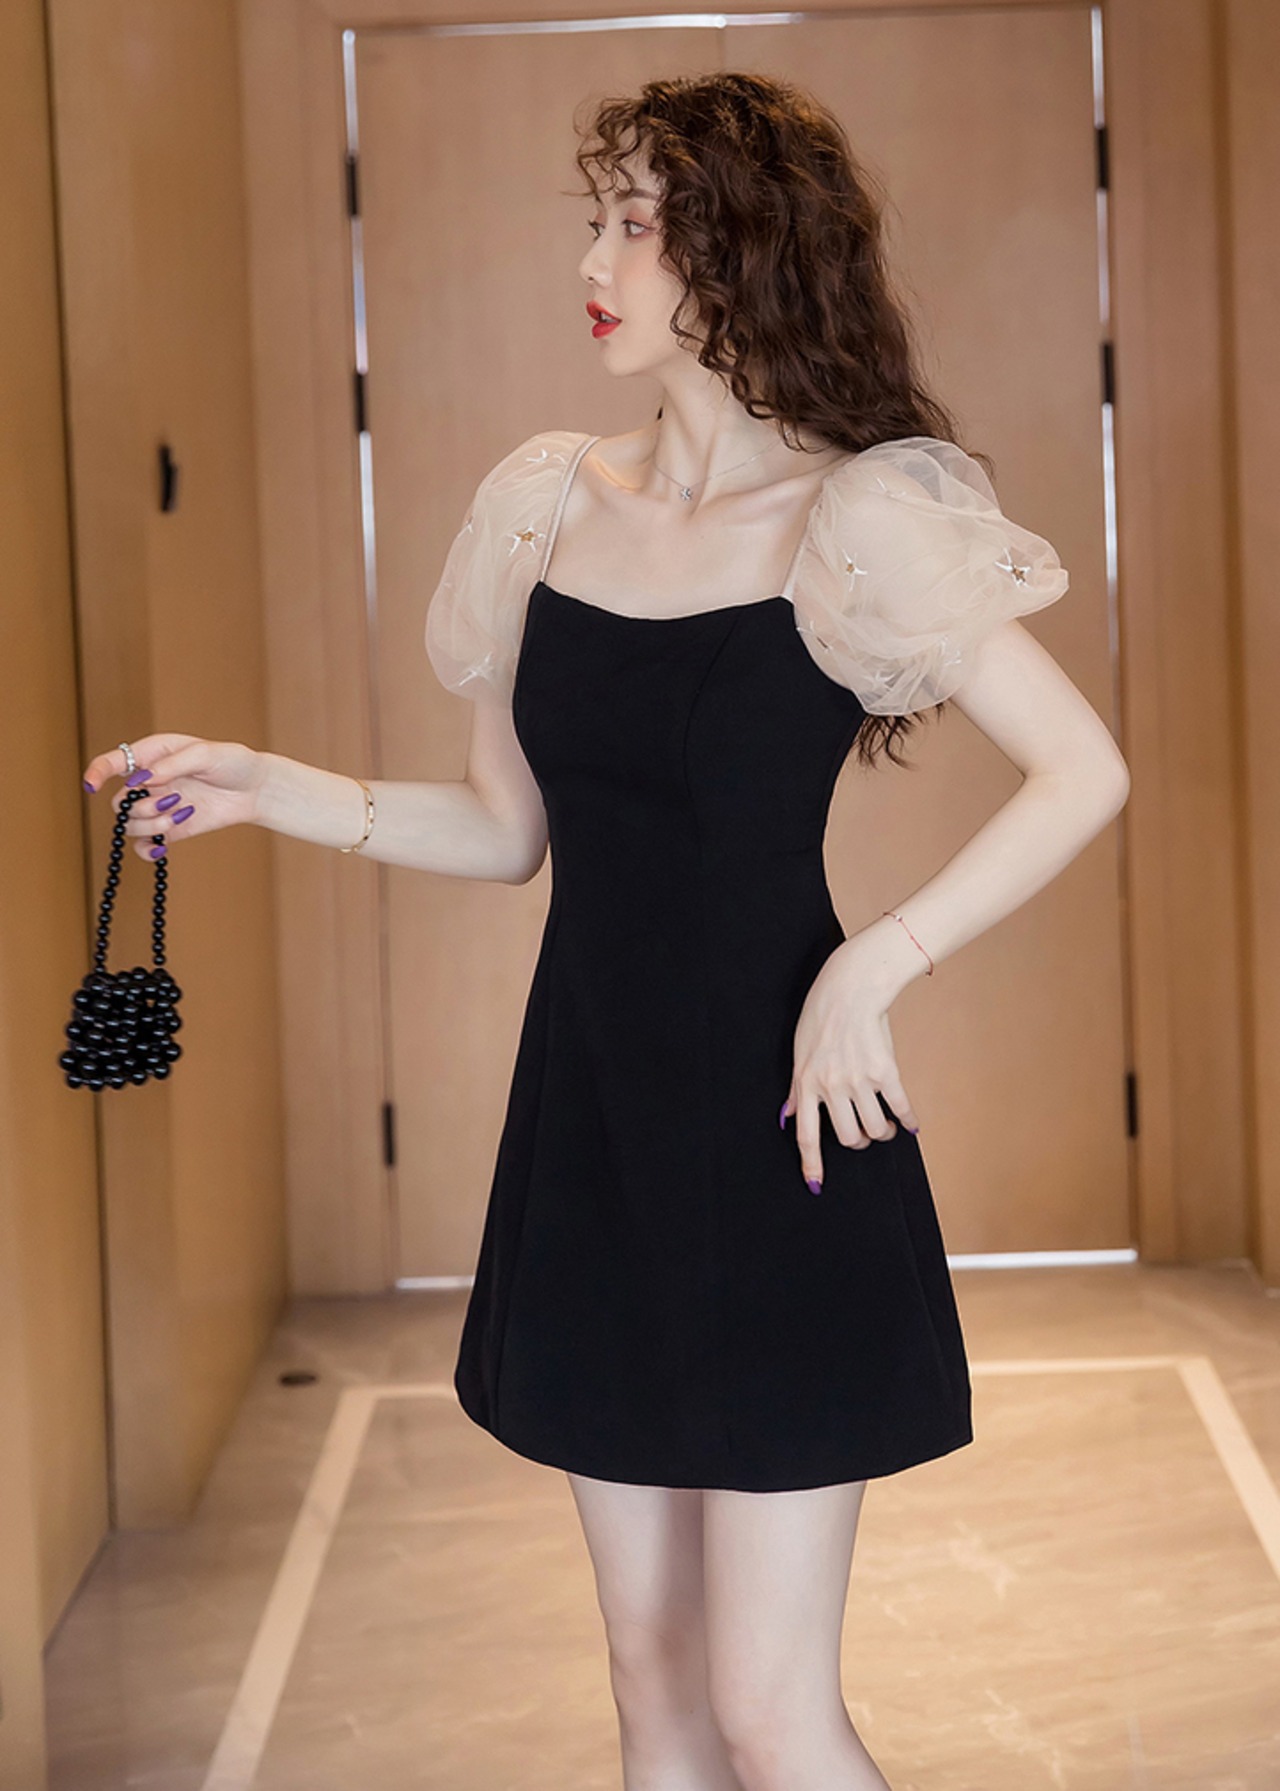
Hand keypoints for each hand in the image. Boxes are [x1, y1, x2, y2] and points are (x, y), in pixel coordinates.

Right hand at [82, 735, 264, 858]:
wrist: (256, 788)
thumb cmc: (233, 762)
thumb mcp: (205, 754)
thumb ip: (172, 765)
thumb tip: (142, 780)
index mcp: (151, 755)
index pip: (112, 763)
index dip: (96, 772)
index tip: (92, 785)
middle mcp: (149, 782)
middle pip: (120, 802)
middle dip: (141, 805)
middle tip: (173, 800)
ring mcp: (158, 806)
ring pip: (131, 824)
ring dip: (151, 824)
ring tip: (180, 815)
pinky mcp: (171, 828)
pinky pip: (145, 845)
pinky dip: (148, 850)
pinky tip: (162, 847)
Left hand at [780, 935, 921, 1192]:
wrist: (851, 988)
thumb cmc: (822, 1016)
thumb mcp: (799, 1052)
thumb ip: (796, 1088)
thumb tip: (788, 1117)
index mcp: (806, 1083)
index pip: (806, 1135)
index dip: (812, 1163)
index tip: (816, 1185)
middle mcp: (831, 1086)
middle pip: (848, 1137)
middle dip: (859, 1142)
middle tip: (864, 1134)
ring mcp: (859, 1080)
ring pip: (875, 1129)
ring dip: (884, 1133)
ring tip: (886, 1127)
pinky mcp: (885, 1071)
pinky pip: (900, 1107)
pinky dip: (908, 1120)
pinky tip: (911, 1123)